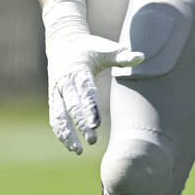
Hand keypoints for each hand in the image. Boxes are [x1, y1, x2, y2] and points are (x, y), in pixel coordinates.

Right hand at [46, 33, 143, 153]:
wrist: (63, 43)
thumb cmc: (90, 48)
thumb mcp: (106, 49)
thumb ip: (122, 56)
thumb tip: (141, 57)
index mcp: (78, 69)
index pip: (84, 90)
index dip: (89, 107)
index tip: (96, 123)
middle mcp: (64, 82)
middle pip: (72, 106)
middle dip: (81, 124)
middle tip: (92, 140)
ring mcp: (56, 91)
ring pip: (59, 115)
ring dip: (67, 133)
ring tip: (78, 151)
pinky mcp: (53, 99)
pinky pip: (55, 118)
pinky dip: (60, 132)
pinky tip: (70, 146)